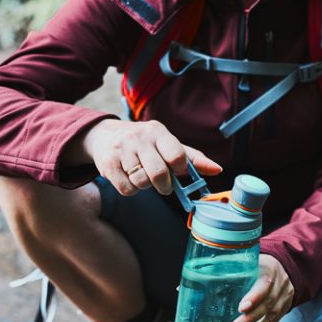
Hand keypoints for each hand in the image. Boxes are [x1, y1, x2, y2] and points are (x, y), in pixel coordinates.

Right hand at [83, 119, 221, 195]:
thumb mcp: (167, 144)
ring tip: (142, 176)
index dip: (179, 169)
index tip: (175, 170)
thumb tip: (217, 170)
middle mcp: (138, 137)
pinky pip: (127, 189)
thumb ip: (192, 158)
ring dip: (146, 186)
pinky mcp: (108, 164)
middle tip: (163, 184)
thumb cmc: (144, 143)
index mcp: (157, 131)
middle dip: (164, 186)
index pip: (176, 155)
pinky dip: (131, 190)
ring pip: (142, 183)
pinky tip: (129, 178)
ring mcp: (121, 150)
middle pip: (159, 174)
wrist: (104, 135)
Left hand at [231, 254, 294, 321]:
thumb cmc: (259, 265)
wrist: (288, 269)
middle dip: (250, 319)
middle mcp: (279, 288)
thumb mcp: (250, 261)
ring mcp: (282, 302)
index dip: (254, 297)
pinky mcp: (281, 313)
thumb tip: (194, 281)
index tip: (241, 307)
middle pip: (267, 305)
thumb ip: (230, 268)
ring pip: (270, 319)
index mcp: (270, 272)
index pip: (264, 285)